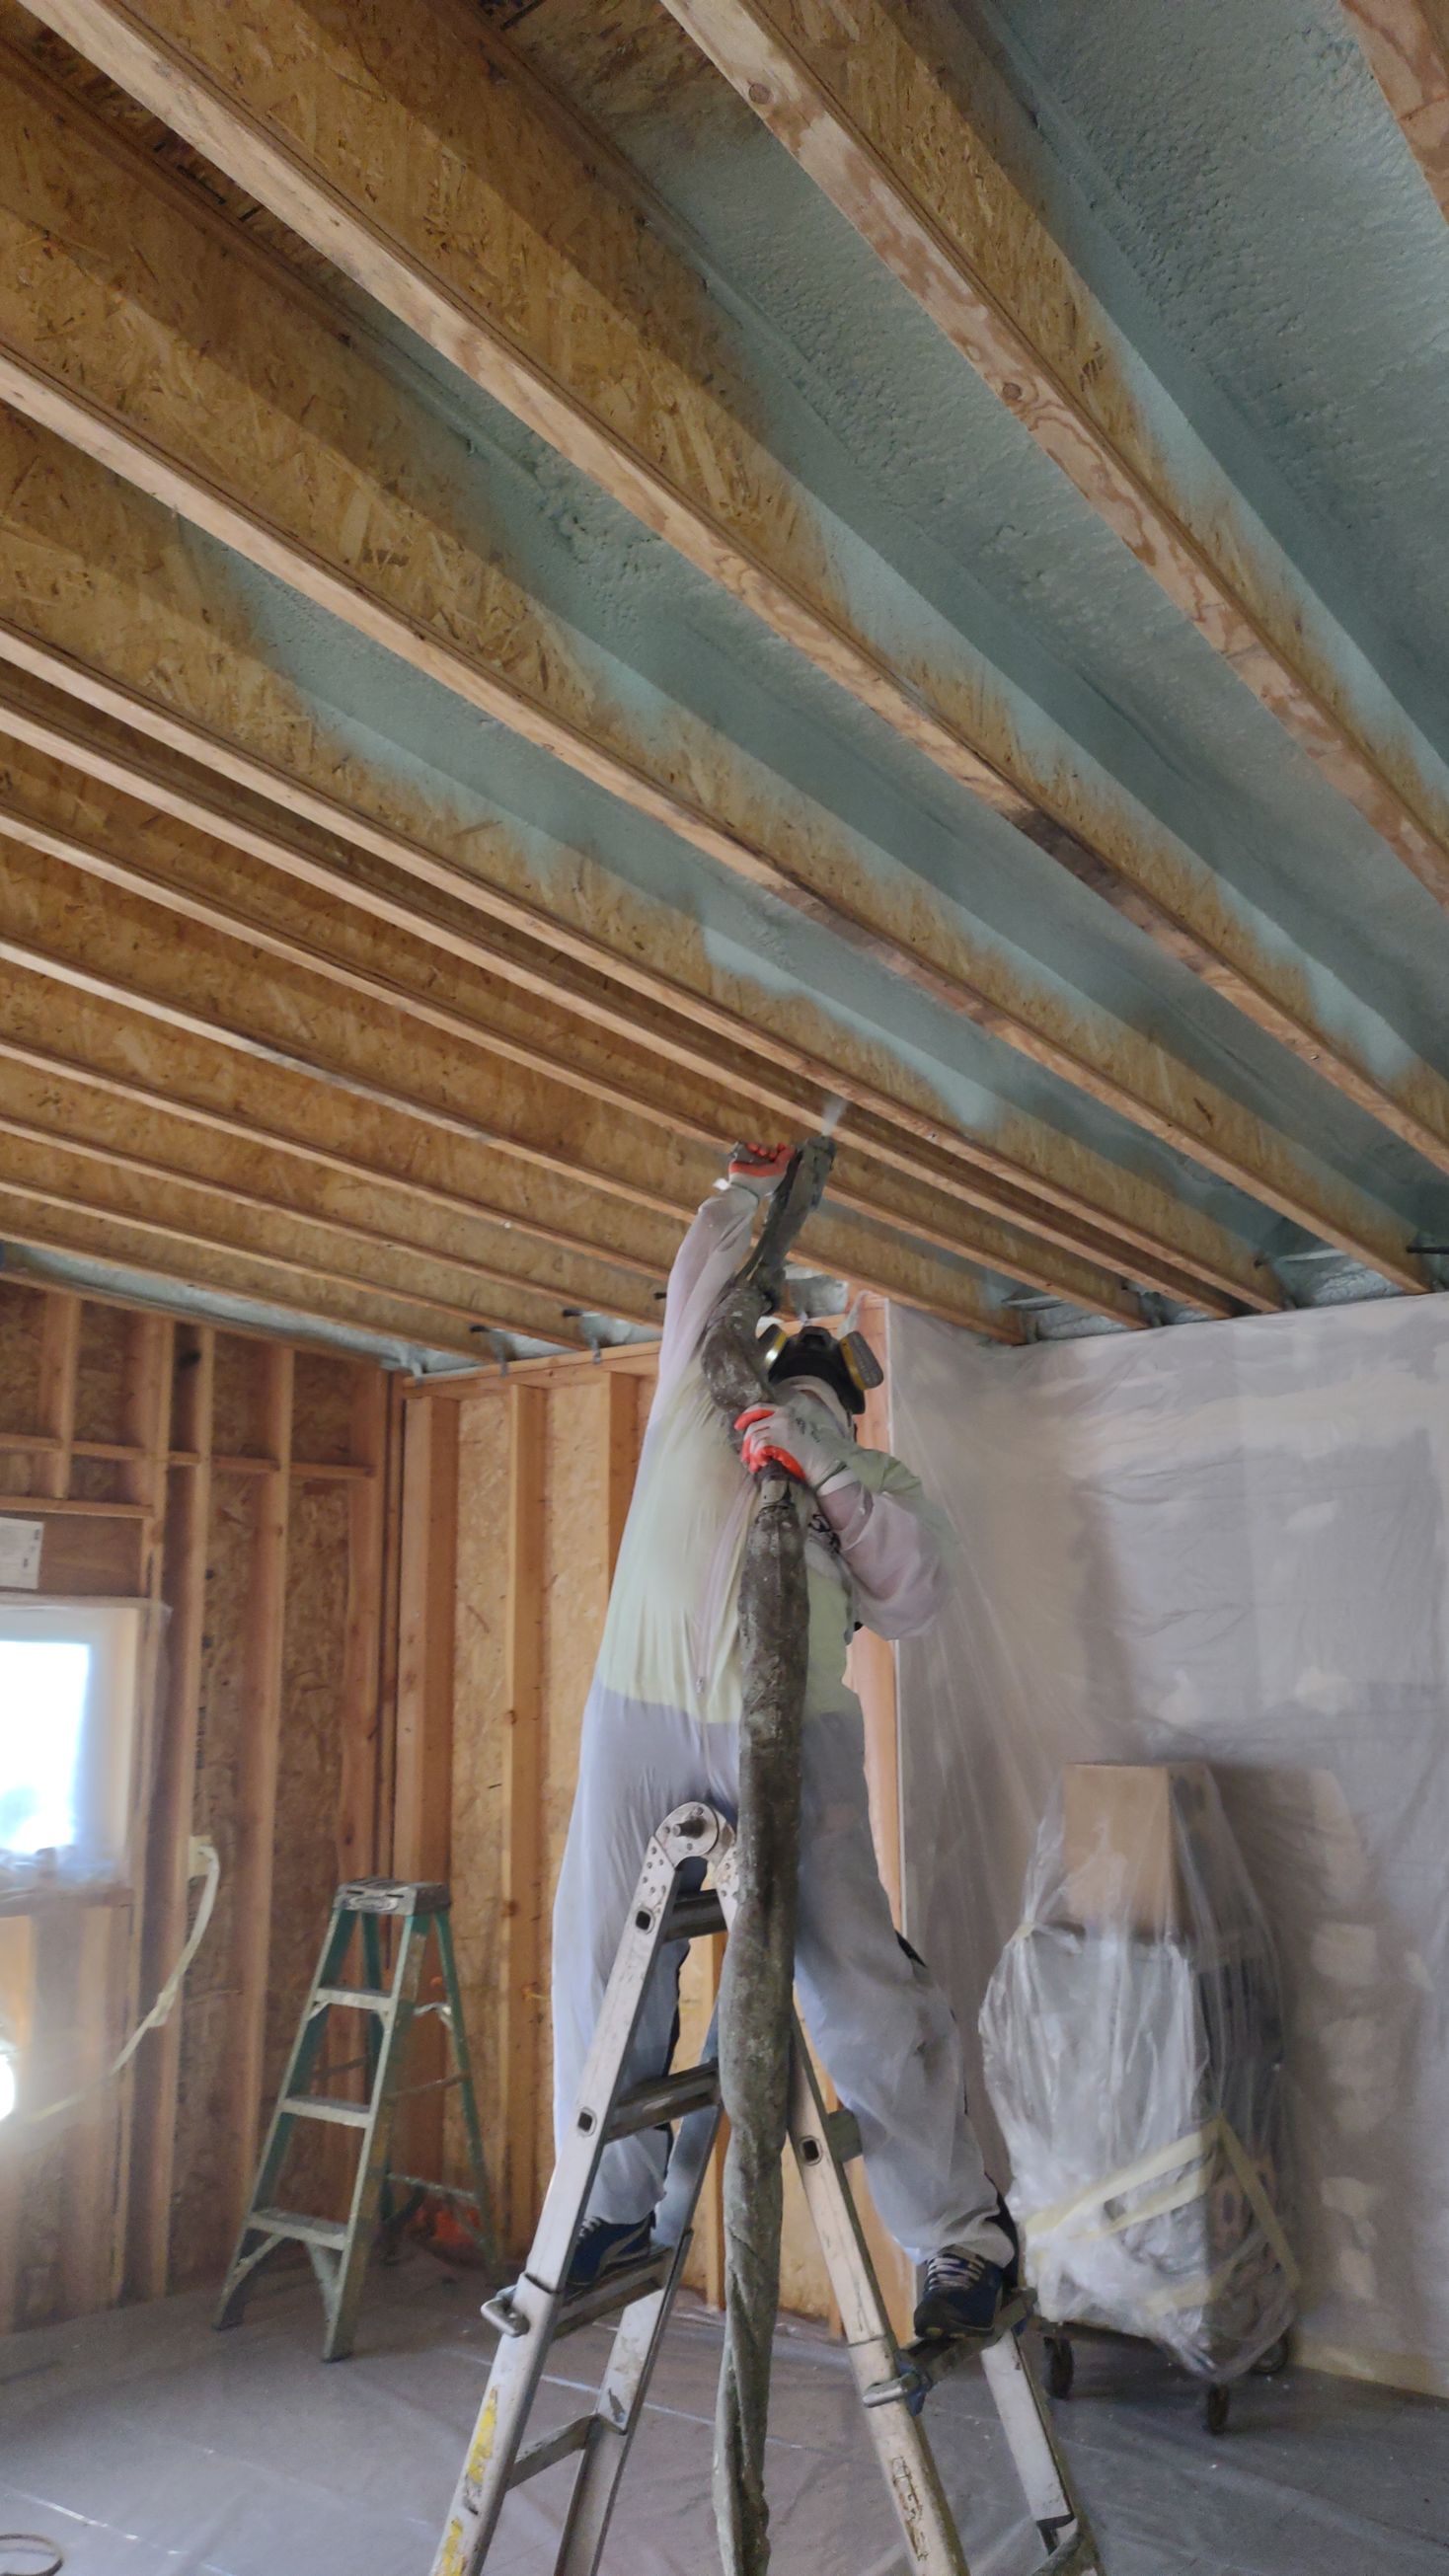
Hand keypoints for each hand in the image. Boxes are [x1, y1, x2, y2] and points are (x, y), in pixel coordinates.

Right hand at [727, 1142, 792, 1193]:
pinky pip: (750, 1148)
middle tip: (769, 1154)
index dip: (781, 1150)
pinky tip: (752, 1148)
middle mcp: (765, 1167)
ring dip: (762, 1148)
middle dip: (771, 1151)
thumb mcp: (778, 1170)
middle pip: (771, 1153)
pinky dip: (752, 1146)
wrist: (745, 1185)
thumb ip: (785, 1158)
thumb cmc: (764, 1180)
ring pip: (761, 1149)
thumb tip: (792, 1148)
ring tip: (760, 1152)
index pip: (780, 1158)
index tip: (780, 1145)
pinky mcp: (744, 1158)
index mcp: (774, 1172)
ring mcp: (754, 1163)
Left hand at [735, 1400, 852, 1491]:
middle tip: (745, 1458)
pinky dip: (756, 1457)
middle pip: (753, 1425)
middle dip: (746, 1443)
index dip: (745, 1416)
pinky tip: (761, 1464)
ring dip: (751, 1454)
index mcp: (786, 1411)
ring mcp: (779, 1426)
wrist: (822, 1463)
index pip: (759, 1407)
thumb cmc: (809, 1452)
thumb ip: (778, 1428)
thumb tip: (756, 1436)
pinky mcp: (777, 1438)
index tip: (738, 1426)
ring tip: (755, 1466)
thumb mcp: (795, 1432)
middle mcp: (781, 1415)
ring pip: (753, 1437)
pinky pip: (758, 1446)